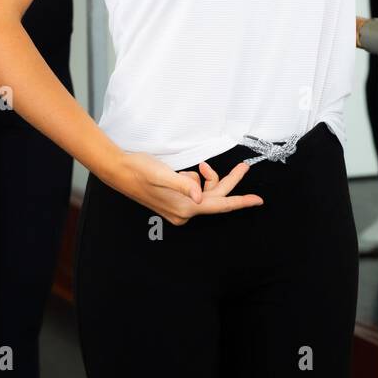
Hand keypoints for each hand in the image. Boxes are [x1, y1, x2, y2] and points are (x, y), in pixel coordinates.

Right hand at [109, 152, 262, 225]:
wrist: (119, 170)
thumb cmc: (139, 170)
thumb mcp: (162, 173)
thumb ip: (182, 184)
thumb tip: (198, 195)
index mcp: (184, 207)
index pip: (220, 205)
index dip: (240, 201)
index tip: (258, 201)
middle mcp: (183, 212)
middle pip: (215, 197)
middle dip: (227, 181)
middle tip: (243, 166)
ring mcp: (178, 209)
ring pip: (204, 193)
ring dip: (205, 178)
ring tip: (198, 164)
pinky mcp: (174, 203)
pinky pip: (194, 192)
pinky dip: (194, 181)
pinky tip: (183, 173)